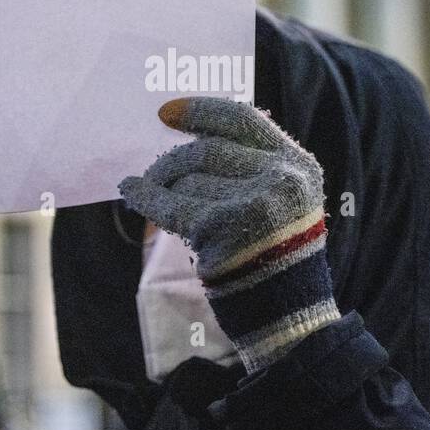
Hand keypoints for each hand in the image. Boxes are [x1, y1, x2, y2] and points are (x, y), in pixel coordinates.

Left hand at [118, 96, 324, 281]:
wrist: (287, 318)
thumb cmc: (274, 261)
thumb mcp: (282, 206)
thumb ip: (251, 170)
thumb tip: (189, 139)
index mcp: (299, 166)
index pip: (243, 119)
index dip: (201, 111)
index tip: (166, 113)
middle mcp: (281, 178)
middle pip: (207, 151)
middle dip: (172, 163)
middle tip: (154, 175)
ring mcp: (253, 202)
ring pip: (188, 179)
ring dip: (164, 189)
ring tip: (152, 197)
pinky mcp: (221, 228)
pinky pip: (171, 204)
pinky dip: (146, 197)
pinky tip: (131, 192)